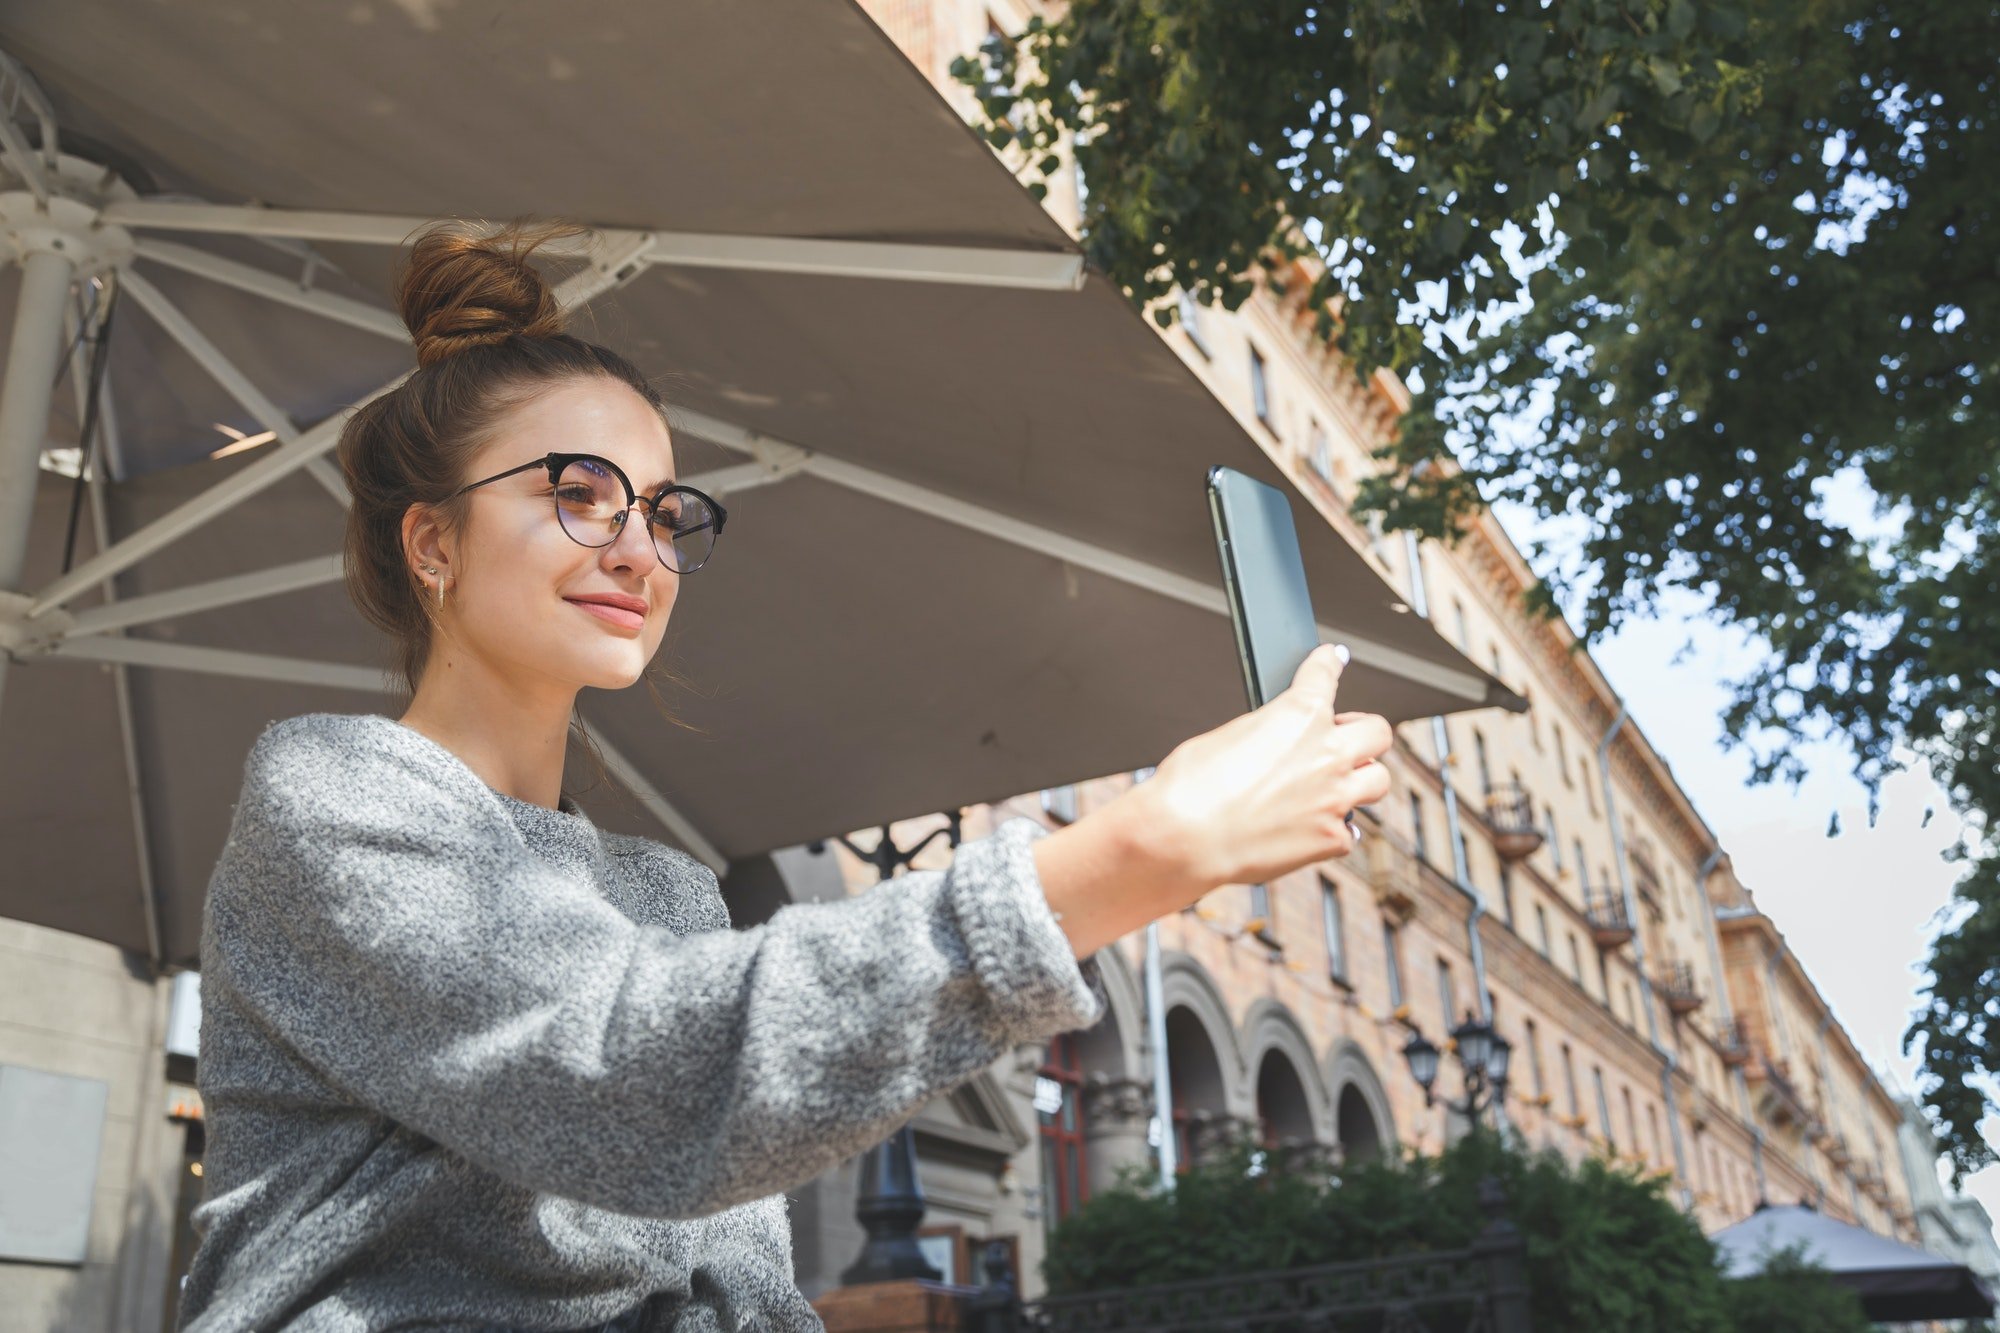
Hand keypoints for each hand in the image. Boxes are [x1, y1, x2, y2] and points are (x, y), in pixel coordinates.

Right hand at [1031, 643, 1394, 958]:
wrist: (1184, 837)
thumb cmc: (1191, 787)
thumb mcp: (1225, 736)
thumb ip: (1266, 732)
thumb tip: (1273, 741)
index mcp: (1300, 715)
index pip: (1325, 676)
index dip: (1329, 663)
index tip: (1333, 660)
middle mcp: (1327, 754)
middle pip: (1377, 732)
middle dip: (1362, 730)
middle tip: (1344, 735)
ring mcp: (1335, 798)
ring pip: (1379, 781)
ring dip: (1361, 778)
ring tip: (1338, 783)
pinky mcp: (1331, 839)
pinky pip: (1350, 830)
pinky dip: (1336, 827)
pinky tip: (1317, 825)